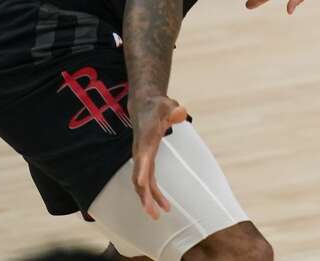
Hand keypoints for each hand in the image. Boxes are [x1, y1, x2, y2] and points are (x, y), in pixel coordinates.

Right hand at [129, 94, 187, 219]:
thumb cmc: (158, 106)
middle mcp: (141, 153)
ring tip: (159, 215)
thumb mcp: (167, 105)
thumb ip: (173, 110)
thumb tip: (180, 113)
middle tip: (154, 214)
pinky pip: (148, 181)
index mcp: (145, 142)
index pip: (142, 159)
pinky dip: (153, 193)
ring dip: (149, 200)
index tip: (142, 186)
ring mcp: (142, 158)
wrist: (144, 105)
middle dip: (144, 197)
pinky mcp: (146, 160)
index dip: (142, 172)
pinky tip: (163, 204)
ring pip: (142, 184)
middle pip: (139, 178)